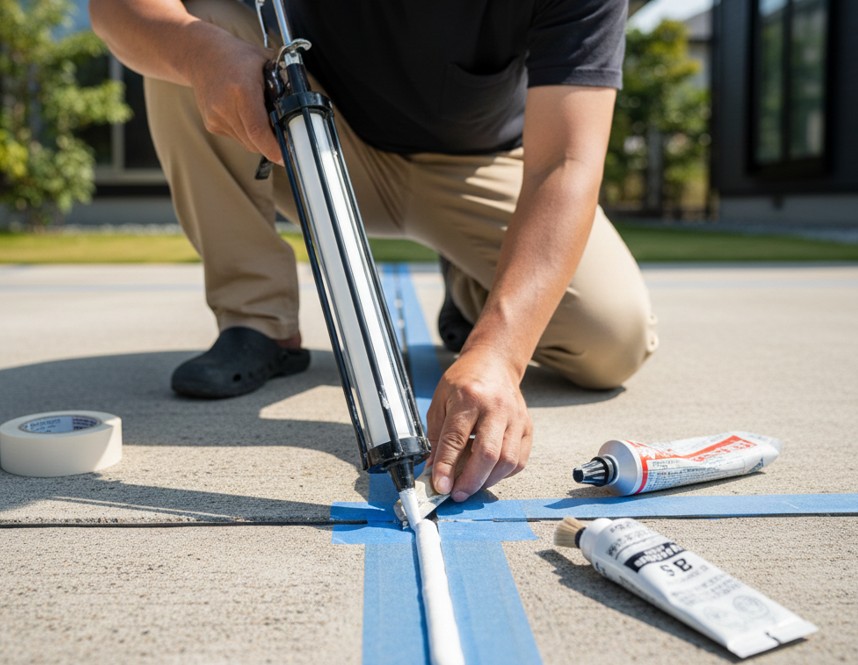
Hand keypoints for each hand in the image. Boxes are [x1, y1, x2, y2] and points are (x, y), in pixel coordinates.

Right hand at [185, 31, 282, 164]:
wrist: (200, 54)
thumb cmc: (237, 57)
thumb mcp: (265, 62)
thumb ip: (284, 83)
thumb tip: (302, 106)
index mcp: (242, 90)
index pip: (258, 130)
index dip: (274, 148)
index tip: (287, 157)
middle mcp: (226, 106)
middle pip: (255, 142)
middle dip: (272, 145)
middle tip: (286, 140)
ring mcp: (216, 117)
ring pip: (247, 143)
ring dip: (260, 139)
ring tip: (264, 119)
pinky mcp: (211, 124)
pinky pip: (237, 138)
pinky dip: (247, 133)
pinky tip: (246, 115)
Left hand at [427, 345, 532, 500]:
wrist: (494, 363)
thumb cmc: (464, 381)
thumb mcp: (440, 402)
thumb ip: (437, 437)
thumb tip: (434, 471)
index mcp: (469, 398)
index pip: (456, 439)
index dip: (446, 466)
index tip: (440, 486)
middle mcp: (496, 408)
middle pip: (487, 453)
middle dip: (471, 481)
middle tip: (457, 494)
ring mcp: (515, 418)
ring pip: (507, 460)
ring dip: (487, 481)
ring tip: (471, 486)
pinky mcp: (527, 427)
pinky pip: (519, 460)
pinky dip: (503, 474)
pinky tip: (489, 474)